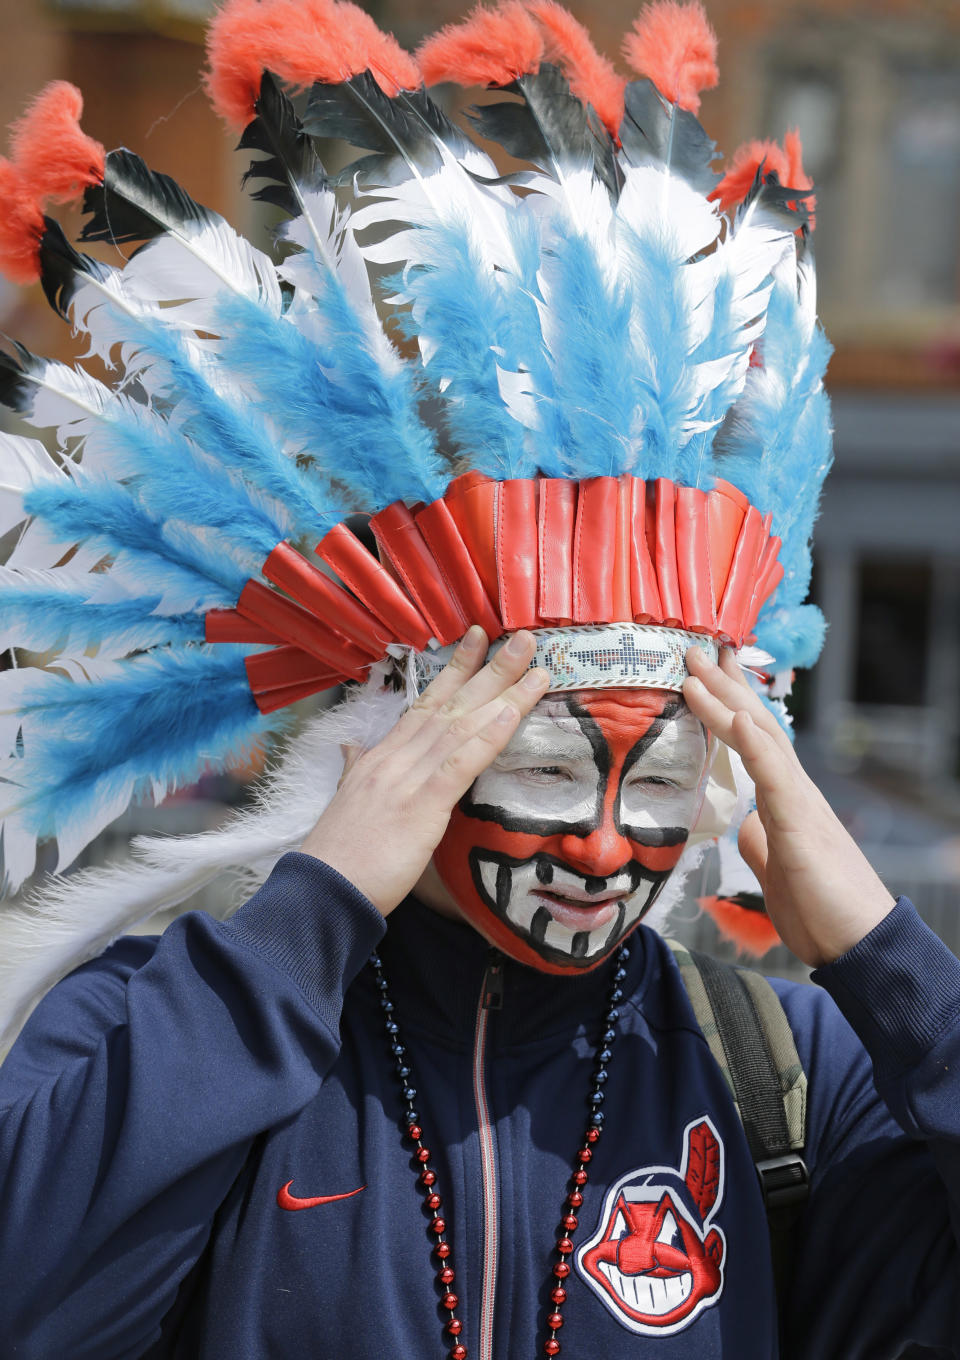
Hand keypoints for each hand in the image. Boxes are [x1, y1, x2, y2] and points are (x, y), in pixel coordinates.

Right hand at [299, 627, 548, 916]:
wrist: (322, 890)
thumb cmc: (339, 855)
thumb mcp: (347, 801)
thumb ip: (355, 770)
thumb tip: (352, 749)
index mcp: (382, 757)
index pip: (425, 704)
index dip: (454, 670)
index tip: (478, 639)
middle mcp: (396, 759)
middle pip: (451, 704)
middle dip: (490, 668)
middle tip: (524, 638)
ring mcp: (408, 780)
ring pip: (462, 726)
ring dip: (502, 694)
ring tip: (535, 668)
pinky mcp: (421, 808)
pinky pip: (459, 765)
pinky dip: (487, 738)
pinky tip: (511, 715)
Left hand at [683, 646, 895, 966]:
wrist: (860, 946)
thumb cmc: (822, 911)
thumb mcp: (775, 871)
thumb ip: (760, 843)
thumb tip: (743, 824)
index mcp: (784, 800)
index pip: (752, 739)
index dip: (727, 703)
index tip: (703, 671)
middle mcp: (793, 791)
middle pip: (754, 724)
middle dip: (722, 686)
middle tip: (693, 648)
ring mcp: (799, 804)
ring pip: (761, 739)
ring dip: (726, 701)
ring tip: (698, 669)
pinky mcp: (801, 826)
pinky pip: (776, 776)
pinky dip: (755, 743)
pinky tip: (737, 715)